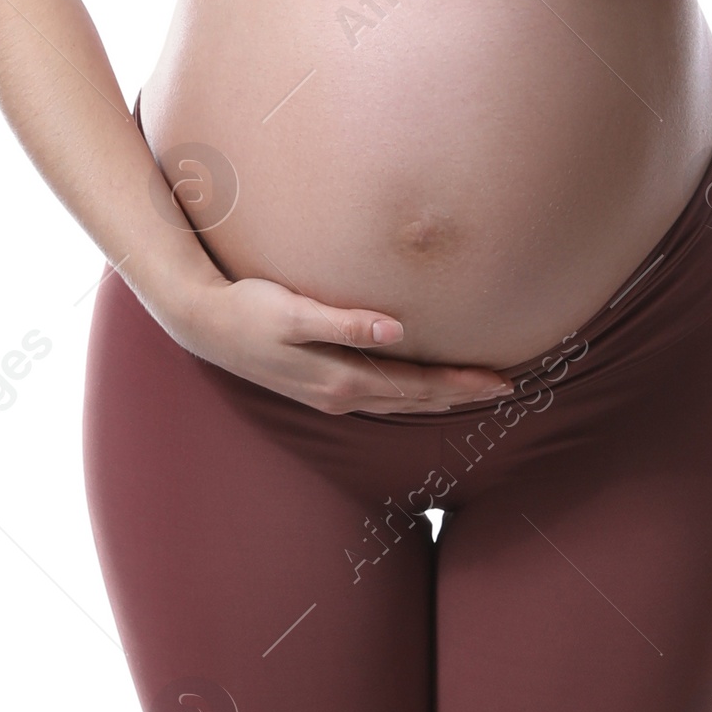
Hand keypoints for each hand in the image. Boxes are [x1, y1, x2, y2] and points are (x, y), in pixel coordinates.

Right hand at [178, 271, 515, 420]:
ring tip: (473, 389)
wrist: (204, 326)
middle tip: (506, 387)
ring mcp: (331, 397)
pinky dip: (410, 392)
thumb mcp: (294, 312)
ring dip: (438, 396)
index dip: (461, 383)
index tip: (501, 380)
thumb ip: (345, 322)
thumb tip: (395, 330)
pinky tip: (419, 385)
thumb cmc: (248, 310)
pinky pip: (381, 395)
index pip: (417, 385)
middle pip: (415, 399)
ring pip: (399, 401)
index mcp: (342, 381)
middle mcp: (341, 397)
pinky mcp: (321, 387)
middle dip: (460, 393)